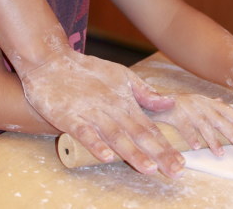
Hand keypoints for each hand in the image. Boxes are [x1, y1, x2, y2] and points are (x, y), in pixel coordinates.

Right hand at [20, 50, 185, 177]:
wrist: (51, 61)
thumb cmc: (87, 70)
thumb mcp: (121, 75)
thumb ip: (144, 92)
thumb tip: (170, 102)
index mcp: (124, 102)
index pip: (148, 127)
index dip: (165, 145)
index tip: (181, 163)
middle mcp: (111, 108)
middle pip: (137, 134)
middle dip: (157, 153)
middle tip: (175, 171)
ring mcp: (90, 112)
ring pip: (114, 135)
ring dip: (131, 151)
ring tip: (148, 167)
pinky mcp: (68, 116)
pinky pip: (83, 132)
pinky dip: (95, 143)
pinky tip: (106, 156)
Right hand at [148, 94, 232, 155]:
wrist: (148, 97)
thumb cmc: (172, 102)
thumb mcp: (191, 99)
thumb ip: (206, 102)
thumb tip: (220, 101)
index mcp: (203, 100)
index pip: (224, 108)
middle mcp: (196, 103)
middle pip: (217, 119)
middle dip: (231, 132)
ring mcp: (185, 108)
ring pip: (203, 125)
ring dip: (212, 140)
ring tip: (220, 153)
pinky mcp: (173, 113)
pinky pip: (184, 127)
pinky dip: (190, 136)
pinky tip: (196, 147)